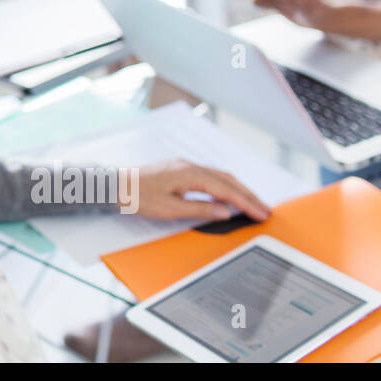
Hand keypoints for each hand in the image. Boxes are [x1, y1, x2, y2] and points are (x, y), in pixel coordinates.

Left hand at [127, 159, 270, 221]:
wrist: (114, 185)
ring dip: (237, 190)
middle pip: (227, 179)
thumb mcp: (169, 209)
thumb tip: (225, 212)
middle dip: (248, 195)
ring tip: (252, 204)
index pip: (227, 189)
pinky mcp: (178, 170)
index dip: (247, 202)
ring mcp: (184, 166)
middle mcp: (189, 166)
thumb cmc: (137, 197)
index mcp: (190, 174)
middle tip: (265, 210)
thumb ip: (200, 210)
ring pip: (219, 176)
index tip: (262, 213)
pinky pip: (209, 176)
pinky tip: (226, 197)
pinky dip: (223, 186)